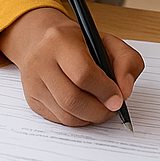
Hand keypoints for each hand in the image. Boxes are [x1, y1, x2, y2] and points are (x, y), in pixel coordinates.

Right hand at [0, 7, 143, 126]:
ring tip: (101, 107)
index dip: (105, 91)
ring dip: (90, 117)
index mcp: (60, 40)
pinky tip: (85, 108)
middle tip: (112, 108)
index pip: (83, 74)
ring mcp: (33, 83)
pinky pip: (59, 120)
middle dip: (99, 110)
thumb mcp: (108, 41)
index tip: (119, 99)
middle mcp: (41, 61)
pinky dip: (78, 119)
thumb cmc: (77, 42)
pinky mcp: (32, 100)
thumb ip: (127, 61)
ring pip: (66, 115)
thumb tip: (125, 91)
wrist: (42, 41)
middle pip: (72, 99)